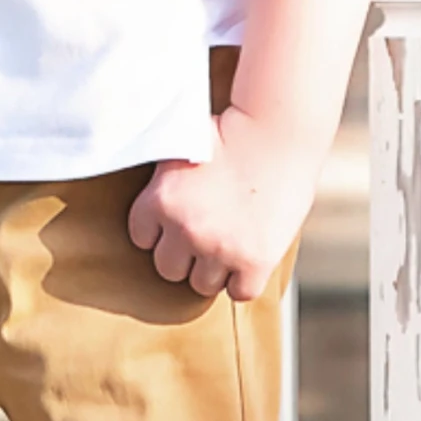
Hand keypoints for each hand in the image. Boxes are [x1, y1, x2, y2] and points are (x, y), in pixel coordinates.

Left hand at [128, 106, 322, 302]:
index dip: (163, 230)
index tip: (181, 219)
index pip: (142, 238)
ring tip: (231, 241)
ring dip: (215, 268)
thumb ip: (160, 181)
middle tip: (209, 231)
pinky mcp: (255, 260)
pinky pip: (240, 292)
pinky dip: (245, 280)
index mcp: (160, 201)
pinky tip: (251, 256)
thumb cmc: (230, 131)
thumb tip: (141, 197)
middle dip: (186, 253)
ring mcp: (220, 248)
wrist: (279, 128)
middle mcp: (185, 228)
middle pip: (169, 269)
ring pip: (202, 284)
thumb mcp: (178, 147)